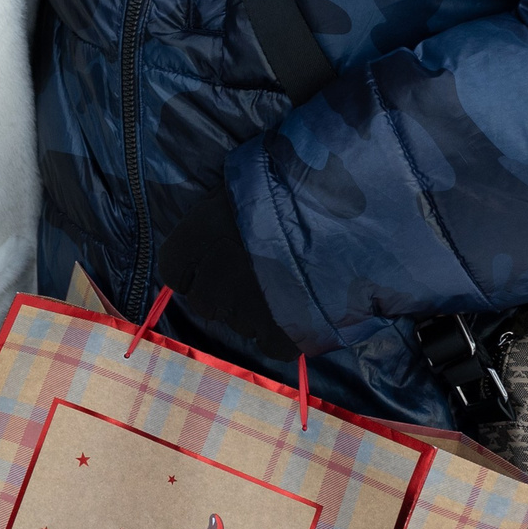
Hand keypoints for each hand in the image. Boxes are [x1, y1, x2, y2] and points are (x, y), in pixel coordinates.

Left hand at [155, 185, 297, 364]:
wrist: (353, 212)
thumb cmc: (298, 184)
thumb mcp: (248, 182)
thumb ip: (224, 210)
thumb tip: (216, 221)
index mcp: (200, 235)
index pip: (173, 269)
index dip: (193, 268)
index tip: (213, 260)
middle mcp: (216, 277)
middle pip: (204, 302)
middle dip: (224, 291)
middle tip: (257, 273)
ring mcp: (248, 310)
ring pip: (238, 324)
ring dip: (256, 311)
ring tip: (287, 285)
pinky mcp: (283, 335)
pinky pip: (270, 346)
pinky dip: (284, 333)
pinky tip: (301, 308)